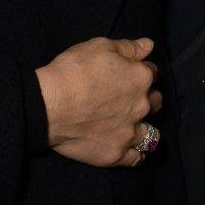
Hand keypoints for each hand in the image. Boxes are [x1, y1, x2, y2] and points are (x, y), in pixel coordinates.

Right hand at [35, 37, 163, 167]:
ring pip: (152, 132)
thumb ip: (128, 47)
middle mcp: (141, 106)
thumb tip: (148, 46)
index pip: (152, 72)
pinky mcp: (116, 154)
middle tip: (129, 99)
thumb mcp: (100, 46)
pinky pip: (136, 158)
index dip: (140, 71)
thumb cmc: (72, 71)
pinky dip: (136, 154)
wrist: (49, 105)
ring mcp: (130, 132)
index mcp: (140, 78)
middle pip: (155, 101)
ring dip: (145, 127)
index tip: (129, 74)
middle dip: (146, 98)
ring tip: (133, 126)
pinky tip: (130, 148)